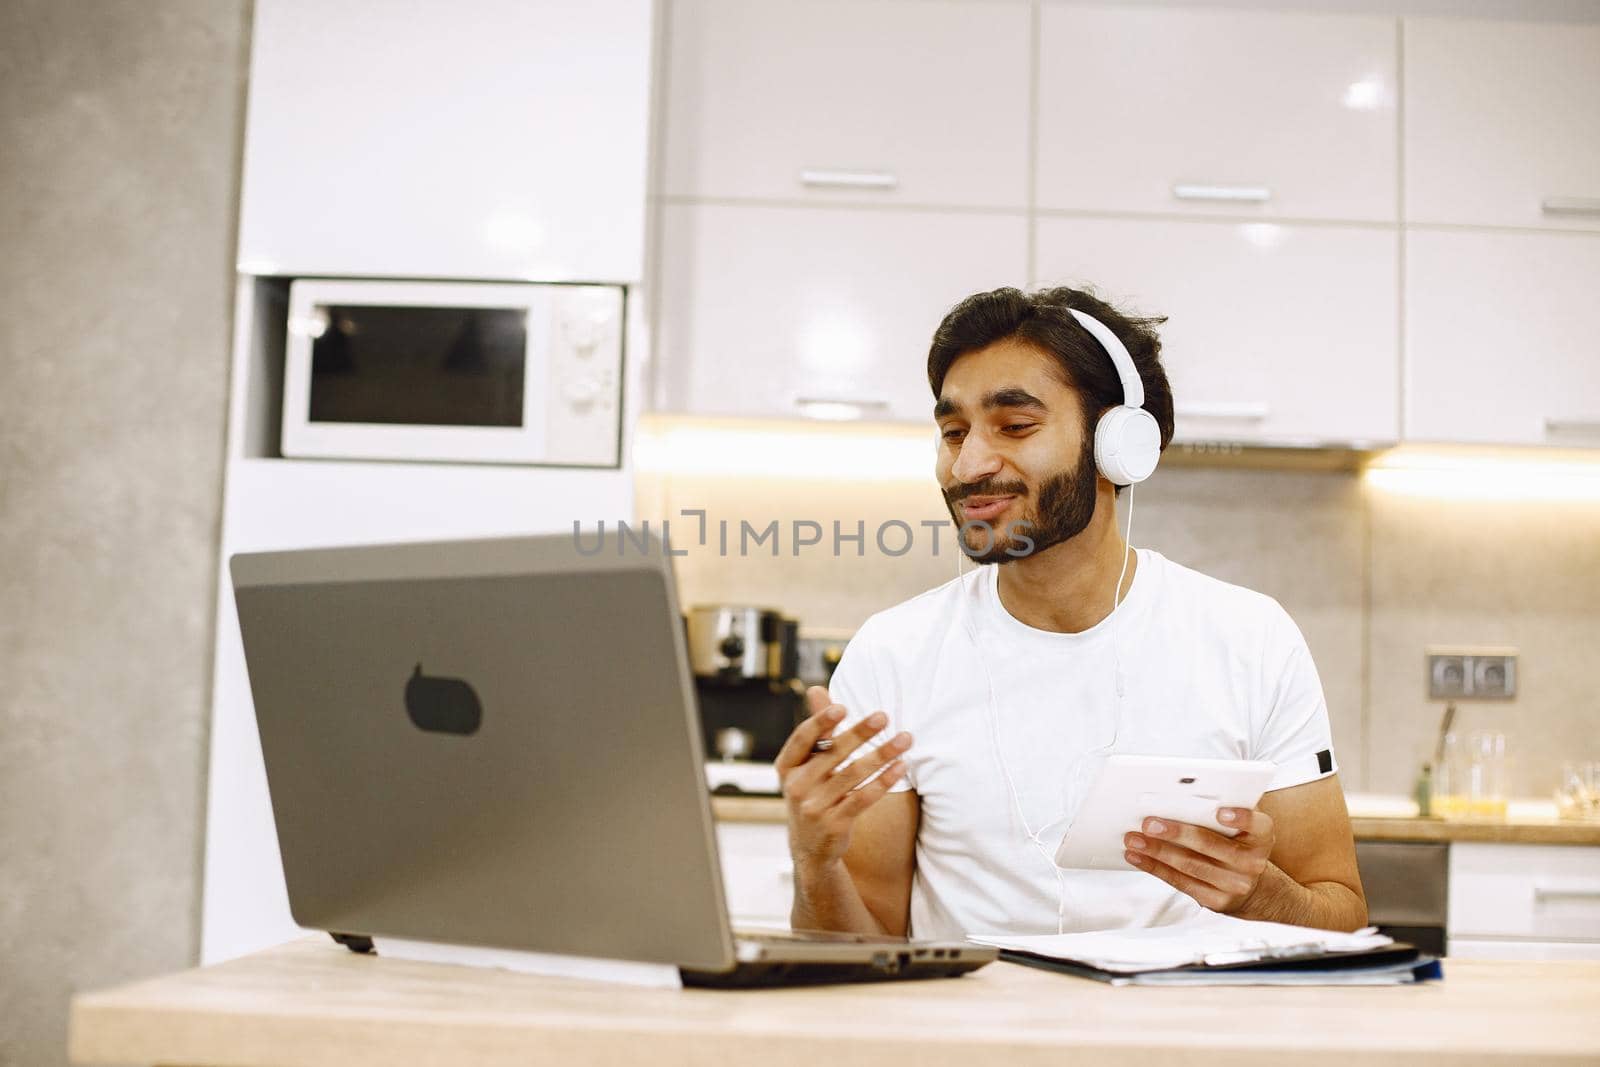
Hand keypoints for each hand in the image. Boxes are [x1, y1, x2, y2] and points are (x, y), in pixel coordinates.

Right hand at [775, 685, 911, 875]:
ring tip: (905, 739)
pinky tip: (901, 766)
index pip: (802, 739)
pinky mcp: (835, 824)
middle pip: (833, 754)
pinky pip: (864, 797)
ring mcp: (814, 807)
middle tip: (884, 716)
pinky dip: (884, 781)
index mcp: (787, 767)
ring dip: (882, 754)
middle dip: (860, 733)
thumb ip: (817, 730)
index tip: (842, 707)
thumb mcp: (806, 766)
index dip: (820, 722)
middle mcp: (796, 786)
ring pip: (854, 774)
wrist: (810, 847)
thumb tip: (817, 689)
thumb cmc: (812, 793)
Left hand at [1123, 807, 1276, 914]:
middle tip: (1149, 822)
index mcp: (1261, 836)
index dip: (1241, 818)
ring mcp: (1235, 884)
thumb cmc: (1238, 843)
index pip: (1257, 824)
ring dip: (1158, 851)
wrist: (1252, 887)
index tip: (1220, 811)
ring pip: (1191, 865)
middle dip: (1177, 833)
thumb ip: (1225, 805)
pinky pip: (1181, 882)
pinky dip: (1156, 868)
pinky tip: (1138, 856)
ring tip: (1134, 838)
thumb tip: (1184, 791)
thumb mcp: (1242, 825)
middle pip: (1211, 844)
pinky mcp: (1216, 901)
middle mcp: (1253, 862)